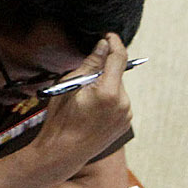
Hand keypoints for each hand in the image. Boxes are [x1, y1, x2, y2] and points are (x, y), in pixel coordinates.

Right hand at [34, 34, 133, 166]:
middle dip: (104, 69)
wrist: (63, 152)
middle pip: (117, 74)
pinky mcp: (126, 123)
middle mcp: (123, 103)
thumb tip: (104, 46)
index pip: (119, 58)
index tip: (109, 35)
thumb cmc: (60, 117)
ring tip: (85, 98)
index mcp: (108, 92)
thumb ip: (90, 64)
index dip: (115, 43)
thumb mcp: (70, 85)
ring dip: (106, 85)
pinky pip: (119, 102)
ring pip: (118, 88)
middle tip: (84, 76)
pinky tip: (92, 108)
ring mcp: (127, 114)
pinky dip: (108, 98)